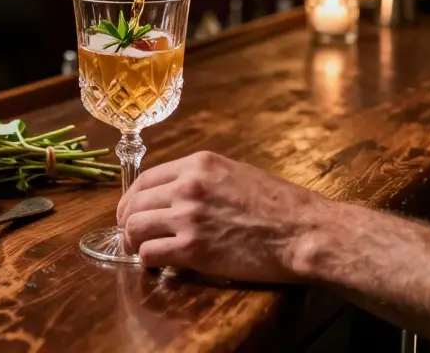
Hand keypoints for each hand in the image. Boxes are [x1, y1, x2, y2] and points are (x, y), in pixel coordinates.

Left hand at [116, 151, 328, 281]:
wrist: (302, 230)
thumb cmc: (279, 204)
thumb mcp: (236, 173)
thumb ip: (203, 179)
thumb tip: (179, 193)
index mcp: (198, 164)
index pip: (146, 178)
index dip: (132, 198)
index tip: (131, 210)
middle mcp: (188, 186)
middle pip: (135, 203)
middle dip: (127, 221)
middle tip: (130, 234)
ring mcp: (188, 217)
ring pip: (136, 227)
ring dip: (133, 241)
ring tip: (141, 250)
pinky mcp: (193, 249)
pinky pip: (151, 253)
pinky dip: (147, 260)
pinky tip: (157, 264)